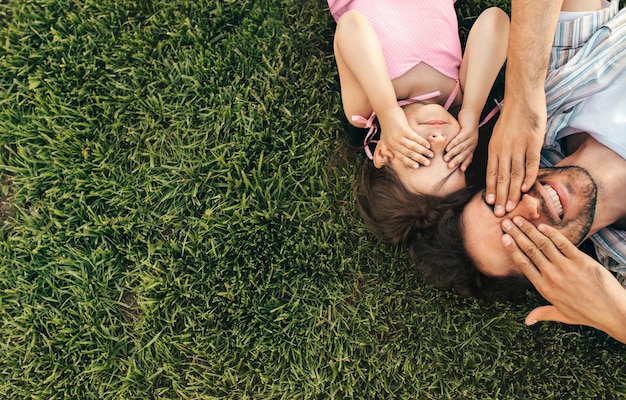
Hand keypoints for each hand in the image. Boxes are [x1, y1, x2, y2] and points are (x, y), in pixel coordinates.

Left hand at [378, 107, 433, 168]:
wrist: (385, 110)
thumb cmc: (386, 123)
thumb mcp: (383, 137)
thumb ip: (386, 148)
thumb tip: (391, 157)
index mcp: (390, 146)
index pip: (401, 157)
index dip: (409, 162)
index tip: (417, 167)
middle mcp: (394, 143)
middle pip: (409, 154)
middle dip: (419, 159)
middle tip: (428, 163)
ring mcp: (399, 137)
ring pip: (413, 147)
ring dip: (423, 151)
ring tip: (431, 155)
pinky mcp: (403, 129)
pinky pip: (415, 138)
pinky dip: (422, 142)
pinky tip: (428, 145)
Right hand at [444, 108, 478, 171]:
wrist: (471, 112)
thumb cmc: (465, 125)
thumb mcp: (464, 136)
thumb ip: (460, 144)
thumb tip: (451, 152)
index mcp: (473, 145)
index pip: (469, 156)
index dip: (465, 163)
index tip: (461, 170)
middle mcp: (473, 142)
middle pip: (465, 154)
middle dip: (457, 161)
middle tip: (449, 167)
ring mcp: (471, 137)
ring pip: (461, 148)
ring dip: (453, 154)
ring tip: (445, 158)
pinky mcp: (467, 131)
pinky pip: (459, 139)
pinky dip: (453, 144)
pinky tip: (447, 148)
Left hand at [485, 98, 545, 215]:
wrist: (522, 95)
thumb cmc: (511, 116)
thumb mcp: (498, 134)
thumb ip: (499, 151)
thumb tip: (501, 168)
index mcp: (494, 148)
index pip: (492, 173)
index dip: (492, 189)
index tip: (490, 204)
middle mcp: (504, 149)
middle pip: (502, 178)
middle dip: (501, 197)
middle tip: (500, 214)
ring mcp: (519, 145)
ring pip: (515, 173)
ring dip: (514, 192)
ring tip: (512, 207)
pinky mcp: (533, 141)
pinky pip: (531, 162)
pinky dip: (529, 176)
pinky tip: (527, 188)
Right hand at [500, 216, 625, 342]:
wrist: (612, 312)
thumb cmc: (587, 314)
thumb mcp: (561, 315)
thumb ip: (542, 313)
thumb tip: (527, 320)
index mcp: (544, 288)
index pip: (523, 264)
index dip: (512, 249)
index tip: (504, 238)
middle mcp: (552, 276)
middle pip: (530, 250)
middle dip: (516, 235)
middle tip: (507, 223)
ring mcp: (566, 267)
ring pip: (543, 244)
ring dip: (530, 230)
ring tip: (520, 220)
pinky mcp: (581, 261)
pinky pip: (563, 243)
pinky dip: (552, 233)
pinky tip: (542, 226)